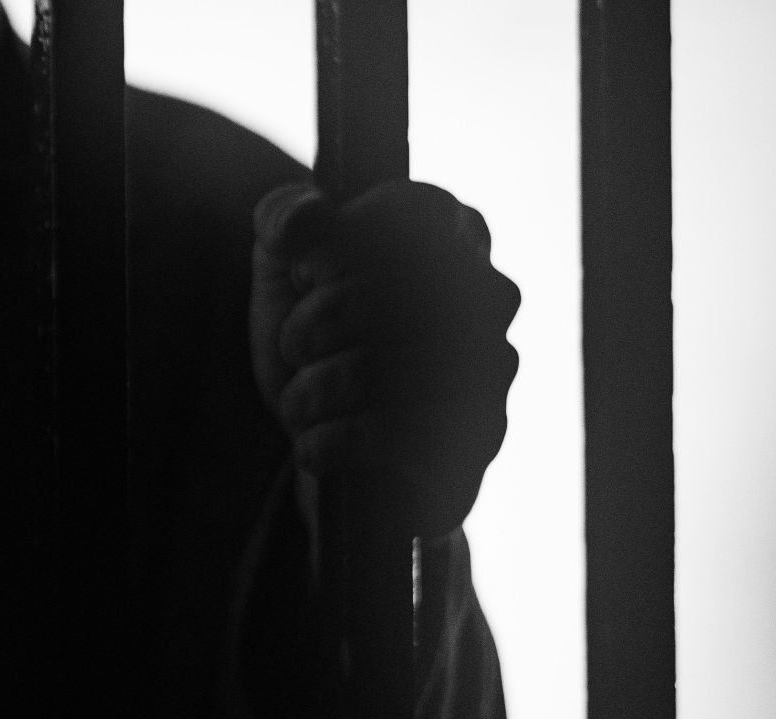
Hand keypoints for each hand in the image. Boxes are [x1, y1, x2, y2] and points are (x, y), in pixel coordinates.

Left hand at [249, 180, 519, 538]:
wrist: (332, 441)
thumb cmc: (316, 339)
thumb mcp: (282, 267)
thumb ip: (283, 218)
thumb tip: (310, 216)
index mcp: (452, 230)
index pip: (395, 216)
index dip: (327, 253)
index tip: (305, 275)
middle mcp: (489, 293)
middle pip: (372, 298)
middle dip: (305, 329)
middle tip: (294, 348)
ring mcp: (493, 368)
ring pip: (372, 371)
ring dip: (308, 392)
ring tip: (299, 401)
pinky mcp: (479, 439)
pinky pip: (385, 434)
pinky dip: (324, 442)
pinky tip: (313, 444)